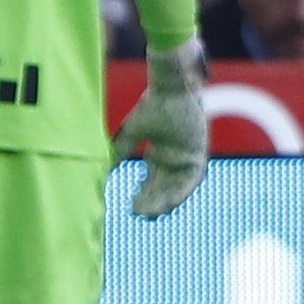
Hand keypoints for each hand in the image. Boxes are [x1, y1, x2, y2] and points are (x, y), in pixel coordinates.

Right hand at [113, 37, 207, 217]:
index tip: (131, 208)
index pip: (152, 181)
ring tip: (153, 212)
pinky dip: (182, 191)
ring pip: (178, 187)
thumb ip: (120, 150)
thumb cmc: (152, 106)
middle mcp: (175, 159)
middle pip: (164, 187)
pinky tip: (171, 202)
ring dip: (167, 201)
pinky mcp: (200, 154)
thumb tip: (103, 168)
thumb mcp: (132, 132)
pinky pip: (192, 179)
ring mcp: (188, 158)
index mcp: (159, 154)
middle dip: (153, 202)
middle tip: (140, 214)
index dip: (143, 195)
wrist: (171, 89)